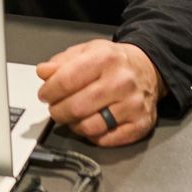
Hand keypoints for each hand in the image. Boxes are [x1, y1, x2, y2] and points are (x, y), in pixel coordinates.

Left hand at [35, 39, 163, 147]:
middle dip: (57, 111)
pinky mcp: (141, 124)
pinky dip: (92, 136)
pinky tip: (90, 123)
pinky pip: (106, 140)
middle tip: (55, 109)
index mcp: (105, 59)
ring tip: (72, 116)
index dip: (49, 91)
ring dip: (74, 125)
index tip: (44, 95)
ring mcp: (133, 105)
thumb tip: (43, 72)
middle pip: (76, 107)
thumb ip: (62, 62)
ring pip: (90, 127)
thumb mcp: (87, 51)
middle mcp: (121, 81)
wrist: (148, 68)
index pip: (66, 80)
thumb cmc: (113, 61)